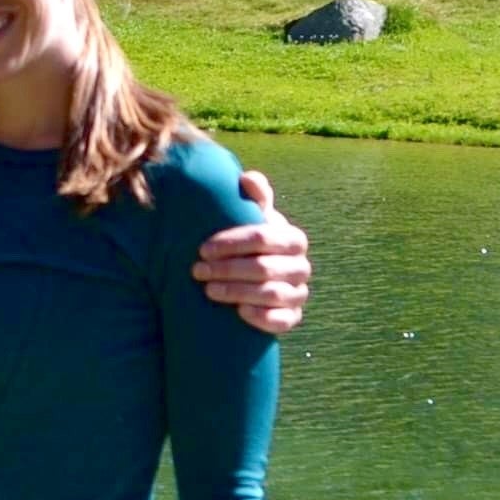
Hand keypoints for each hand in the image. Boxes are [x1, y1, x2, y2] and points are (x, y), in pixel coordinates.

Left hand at [193, 170, 311, 336]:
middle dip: (226, 269)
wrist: (258, 280)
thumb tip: (246, 178)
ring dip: (235, 292)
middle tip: (198, 271)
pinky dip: (259, 316)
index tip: (203, 249)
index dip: (230, 243)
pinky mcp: (293, 317)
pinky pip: (281, 321)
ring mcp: (299, 293)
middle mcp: (301, 267)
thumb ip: (254, 196)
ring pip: (270, 294)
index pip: (262, 237)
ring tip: (208, 289)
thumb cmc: (251, 244)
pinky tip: (238, 312)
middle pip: (263, 267)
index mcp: (294, 239)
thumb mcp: (253, 218)